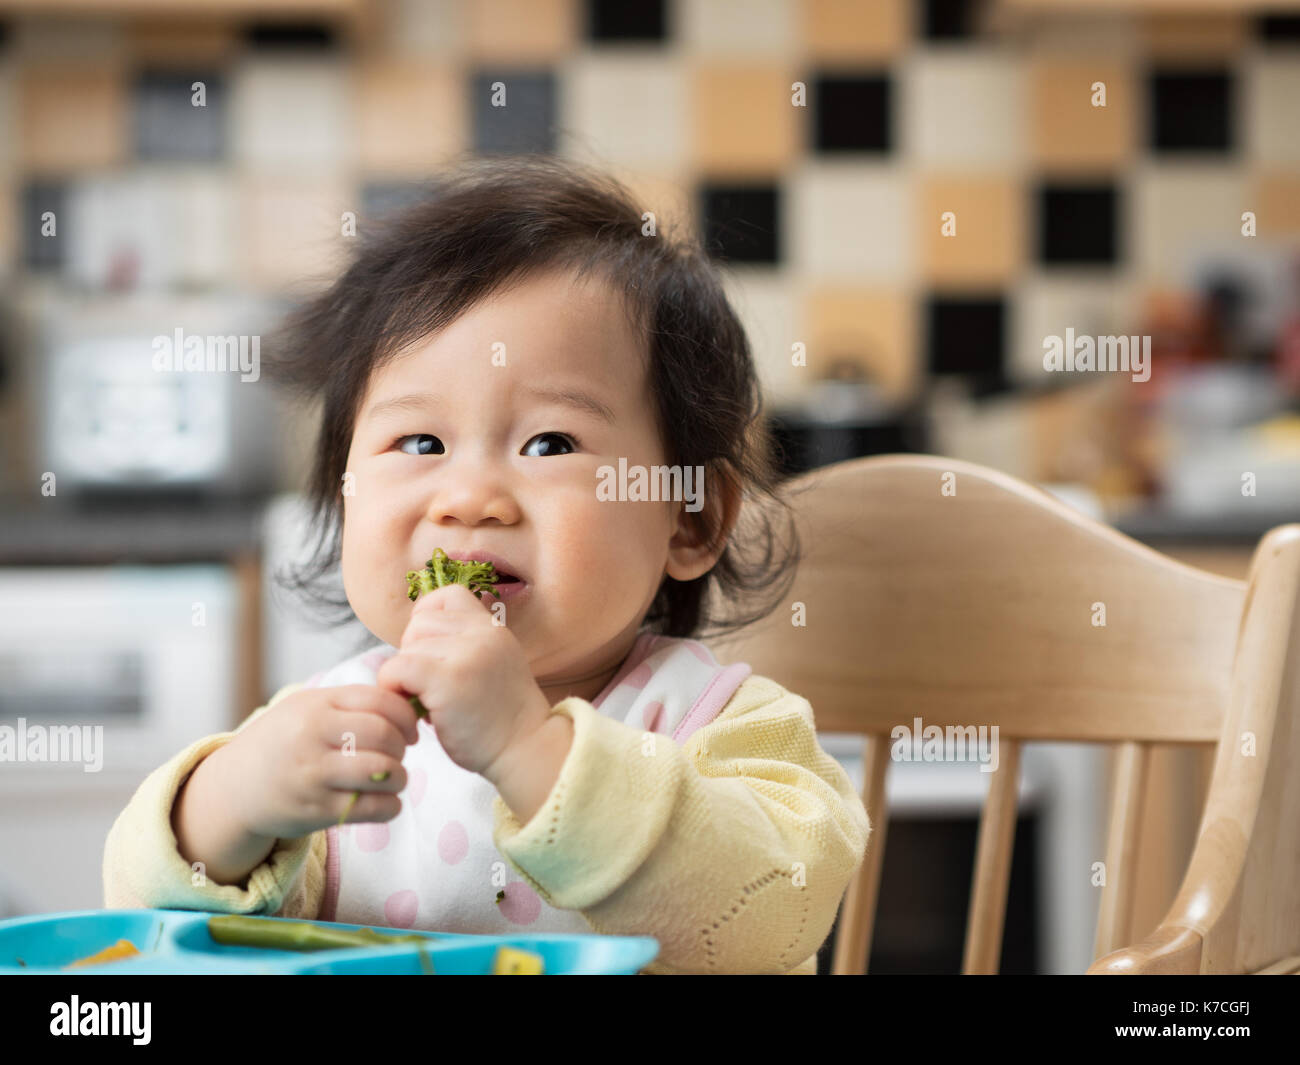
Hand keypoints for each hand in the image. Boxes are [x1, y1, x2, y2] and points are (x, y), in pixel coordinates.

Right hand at [215, 685, 419, 837]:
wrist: (235, 787)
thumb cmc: (283, 741)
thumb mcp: (307, 707)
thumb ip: (351, 703)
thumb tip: (408, 703)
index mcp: (316, 705)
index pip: (380, 701)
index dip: (407, 717)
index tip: (410, 730)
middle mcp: (313, 737)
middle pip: (384, 735)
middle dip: (402, 747)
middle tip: (398, 755)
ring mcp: (314, 775)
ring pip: (383, 772)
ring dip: (400, 777)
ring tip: (393, 778)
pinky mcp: (316, 811)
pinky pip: (372, 808)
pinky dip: (391, 806)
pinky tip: (385, 802)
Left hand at [376, 583, 551, 777]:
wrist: (527, 749)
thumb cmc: (501, 718)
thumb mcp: (492, 665)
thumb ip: (463, 646)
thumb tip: (412, 642)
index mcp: (492, 628)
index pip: (447, 595)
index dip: (428, 618)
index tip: (431, 651)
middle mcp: (482, 634)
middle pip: (420, 623)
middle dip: (415, 654)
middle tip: (432, 688)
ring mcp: (467, 654)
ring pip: (407, 647)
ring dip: (407, 676)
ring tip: (429, 703)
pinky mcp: (449, 680)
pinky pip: (398, 668)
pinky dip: (394, 687)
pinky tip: (413, 710)